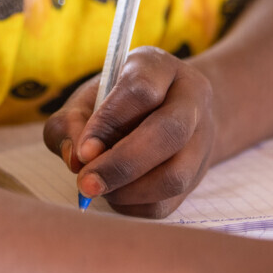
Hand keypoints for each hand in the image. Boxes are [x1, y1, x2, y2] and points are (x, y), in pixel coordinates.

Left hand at [42, 47, 213, 218]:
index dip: (109, 123)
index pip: (140, 90)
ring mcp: (202, 138)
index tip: (82, 151)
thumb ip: (71, 122)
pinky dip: (135, 206)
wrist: (165, 111)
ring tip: (99, 188)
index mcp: (159, 67)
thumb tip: (75, 159)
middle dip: (122, 164)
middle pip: (168, 133)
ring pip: (175, 175)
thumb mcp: (88, 98)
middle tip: (86, 183)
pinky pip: (170, 202)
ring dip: (129, 191)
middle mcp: (191, 98)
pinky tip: (116, 195)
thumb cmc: (116, 103)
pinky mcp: (198, 174)